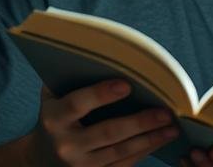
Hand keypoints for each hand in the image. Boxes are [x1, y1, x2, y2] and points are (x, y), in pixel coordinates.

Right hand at [29, 79, 179, 165]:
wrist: (40, 159)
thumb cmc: (52, 119)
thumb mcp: (50, 98)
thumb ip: (66, 80)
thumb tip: (99, 55)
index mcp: (53, 119)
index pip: (78, 104)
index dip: (101, 94)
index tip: (127, 85)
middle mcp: (66, 145)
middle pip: (108, 132)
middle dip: (140, 122)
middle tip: (165, 112)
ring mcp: (80, 165)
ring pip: (121, 151)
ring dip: (150, 139)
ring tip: (172, 128)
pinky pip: (123, 165)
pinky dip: (143, 152)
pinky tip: (158, 141)